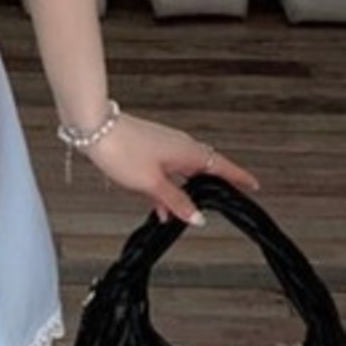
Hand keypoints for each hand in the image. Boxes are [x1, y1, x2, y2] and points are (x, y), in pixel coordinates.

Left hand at [80, 110, 259, 224]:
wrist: (92, 128)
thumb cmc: (122, 149)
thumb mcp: (152, 183)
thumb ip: (176, 200)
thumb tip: (196, 217)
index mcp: (187, 151)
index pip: (221, 166)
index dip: (238, 177)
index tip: (253, 185)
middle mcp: (178, 145)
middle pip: (203, 169)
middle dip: (211, 188)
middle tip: (224, 201)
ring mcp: (162, 146)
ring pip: (181, 173)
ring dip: (184, 192)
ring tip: (184, 216)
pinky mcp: (146, 148)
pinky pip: (164, 172)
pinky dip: (166, 188)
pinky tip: (159, 206)